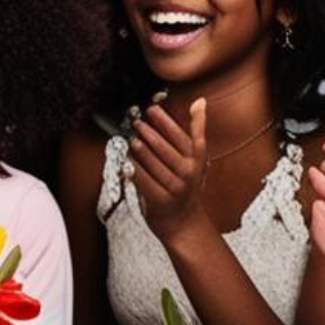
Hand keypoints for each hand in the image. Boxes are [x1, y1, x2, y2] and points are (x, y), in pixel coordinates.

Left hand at [129, 98, 211, 244]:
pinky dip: (133, 170)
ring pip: (154, 163)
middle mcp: (189, 173)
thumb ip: (194, 132)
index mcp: (197, 160)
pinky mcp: (161, 200)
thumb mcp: (195, 159)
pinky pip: (144, 181)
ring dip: (140, 149)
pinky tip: (125, 161)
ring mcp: (175, 188)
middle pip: (166, 148)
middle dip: (149, 132)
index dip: (166, 121)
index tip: (152, 109)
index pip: (181, 136)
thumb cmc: (186, 186)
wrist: (185, 223)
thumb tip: (199, 101)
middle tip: (136, 121)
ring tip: (131, 138)